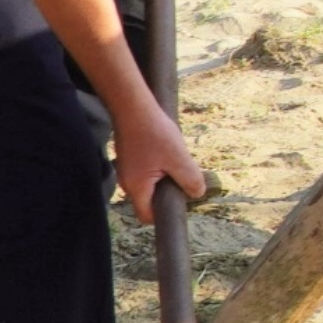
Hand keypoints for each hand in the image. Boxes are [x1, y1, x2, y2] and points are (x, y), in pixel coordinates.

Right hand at [113, 105, 209, 223]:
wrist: (133, 107)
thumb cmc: (154, 133)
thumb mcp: (179, 159)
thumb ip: (190, 180)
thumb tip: (196, 194)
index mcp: (136, 188)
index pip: (147, 215)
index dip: (164, 215)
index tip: (181, 202)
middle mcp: (127, 182)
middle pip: (150, 200)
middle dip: (168, 193)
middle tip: (183, 177)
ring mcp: (127, 170)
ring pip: (150, 184)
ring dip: (166, 177)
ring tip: (176, 160)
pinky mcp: (130, 158)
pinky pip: (147, 171)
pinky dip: (159, 167)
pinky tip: (168, 151)